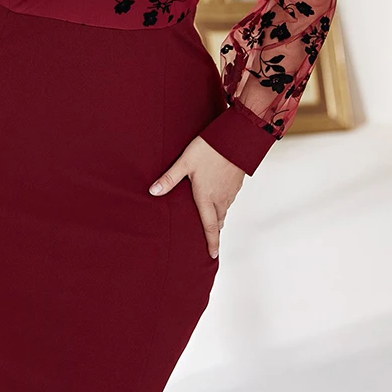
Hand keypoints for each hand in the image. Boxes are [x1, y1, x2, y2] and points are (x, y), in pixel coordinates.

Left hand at [148, 136, 244, 257]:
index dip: (211, 242)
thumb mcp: (184, 163)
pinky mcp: (237, 182)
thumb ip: (169, 179)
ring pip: (225, 209)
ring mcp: (231, 190)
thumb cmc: (209, 149)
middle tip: (211, 239)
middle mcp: (221, 198)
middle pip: (218, 220)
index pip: (210, 226)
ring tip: (213, 219)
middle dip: (214, 230)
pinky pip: (230, 198)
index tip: (213, 255)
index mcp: (207, 197)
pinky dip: (224, 202)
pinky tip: (219, 196)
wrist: (235, 137)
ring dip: (219, 216)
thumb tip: (153, 192)